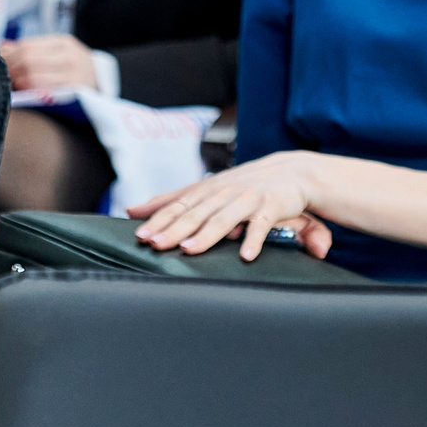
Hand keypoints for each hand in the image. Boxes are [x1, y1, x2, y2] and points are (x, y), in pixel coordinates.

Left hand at [0, 34, 98, 92]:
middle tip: (2, 77)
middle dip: (10, 69)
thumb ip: (33, 48)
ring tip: (11, 86)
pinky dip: (28, 91)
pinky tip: (24, 92)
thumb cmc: (75, 68)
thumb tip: (3, 45)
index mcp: (63, 42)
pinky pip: (43, 90)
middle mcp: (69, 55)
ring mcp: (73, 73)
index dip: (8, 56)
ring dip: (16, 81)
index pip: (26, 46)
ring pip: (32, 75)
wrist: (103, 83)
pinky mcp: (73, 91)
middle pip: (28, 59)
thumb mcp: (58, 52)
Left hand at [130, 151, 335, 261]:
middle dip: (175, 229)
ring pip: (224, 218)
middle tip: (157, 245)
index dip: (159, 220)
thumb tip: (132, 210)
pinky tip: (246, 255)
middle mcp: (224, 192)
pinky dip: (253, 239)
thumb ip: (173, 199)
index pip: (178, 205)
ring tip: (190, 249)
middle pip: (196, 213)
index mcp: (207, 189)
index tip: (141, 236)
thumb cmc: (244, 184)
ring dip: (206, 234)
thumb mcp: (207, 188)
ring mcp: (248, 198)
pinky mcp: (272, 206)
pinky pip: (262, 225)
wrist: (293, 170)